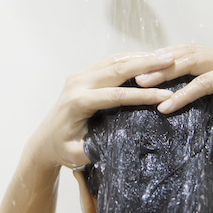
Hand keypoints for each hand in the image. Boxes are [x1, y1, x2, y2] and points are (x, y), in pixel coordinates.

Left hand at [29, 50, 175, 169]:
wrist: (44, 140)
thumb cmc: (62, 150)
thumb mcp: (79, 155)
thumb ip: (100, 148)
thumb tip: (128, 141)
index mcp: (78, 102)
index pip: (116, 95)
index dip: (143, 95)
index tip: (165, 95)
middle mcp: (78, 84)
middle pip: (116, 69)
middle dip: (145, 65)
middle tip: (169, 60)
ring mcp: (79, 76)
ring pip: (113, 60)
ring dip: (139, 58)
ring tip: (163, 56)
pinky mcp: (82, 74)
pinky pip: (108, 62)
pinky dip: (128, 58)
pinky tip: (146, 59)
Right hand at [134, 45, 212, 136]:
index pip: (205, 83)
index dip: (183, 95)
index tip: (163, 108)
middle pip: (191, 60)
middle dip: (165, 71)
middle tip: (141, 81)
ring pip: (187, 51)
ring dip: (163, 61)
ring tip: (141, 71)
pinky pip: (189, 51)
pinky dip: (170, 56)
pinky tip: (152, 62)